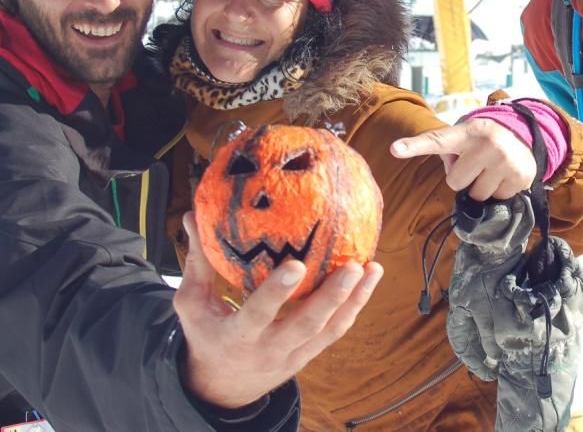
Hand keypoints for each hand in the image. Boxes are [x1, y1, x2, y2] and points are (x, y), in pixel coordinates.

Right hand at [173, 212, 382, 408]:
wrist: (225, 385)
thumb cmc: (208, 334)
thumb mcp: (192, 303)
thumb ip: (197, 260)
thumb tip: (192, 215)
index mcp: (238, 336)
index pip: (257, 314)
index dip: (276, 292)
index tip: (295, 265)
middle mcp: (270, 348)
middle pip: (306, 325)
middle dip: (331, 297)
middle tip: (352, 266)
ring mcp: (294, 353)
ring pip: (330, 330)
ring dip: (354, 300)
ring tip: (372, 268)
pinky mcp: (311, 353)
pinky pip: (337, 330)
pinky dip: (356, 305)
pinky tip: (370, 278)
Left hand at [390, 118, 535, 200]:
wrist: (522, 136)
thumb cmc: (482, 140)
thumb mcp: (464, 138)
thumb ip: (449, 151)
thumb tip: (450, 173)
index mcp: (467, 132)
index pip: (437, 140)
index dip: (414, 146)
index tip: (395, 149)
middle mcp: (487, 144)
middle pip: (455, 182)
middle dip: (464, 178)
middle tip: (476, 165)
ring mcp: (505, 160)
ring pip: (477, 195)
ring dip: (481, 187)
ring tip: (491, 170)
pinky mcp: (520, 175)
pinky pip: (497, 198)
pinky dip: (499, 191)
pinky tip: (504, 175)